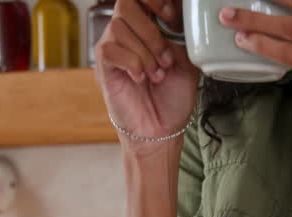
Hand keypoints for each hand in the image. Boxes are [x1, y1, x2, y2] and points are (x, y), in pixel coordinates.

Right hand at [94, 0, 199, 152]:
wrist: (161, 129)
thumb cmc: (172, 98)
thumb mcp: (187, 62)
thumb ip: (181, 37)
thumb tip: (177, 18)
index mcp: (148, 27)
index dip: (155, 0)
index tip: (172, 17)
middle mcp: (128, 33)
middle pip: (126, 5)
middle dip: (151, 30)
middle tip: (165, 57)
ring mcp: (113, 48)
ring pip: (119, 28)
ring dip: (144, 52)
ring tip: (156, 74)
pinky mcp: (104, 66)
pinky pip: (111, 50)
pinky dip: (132, 63)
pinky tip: (141, 78)